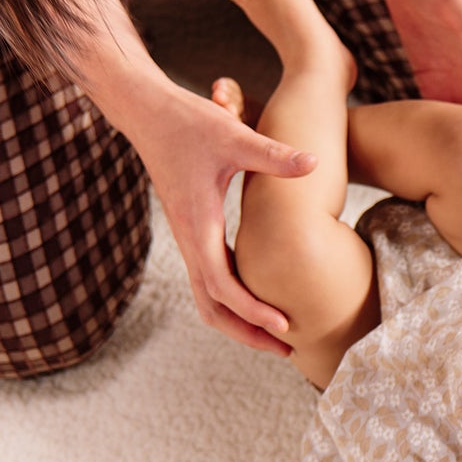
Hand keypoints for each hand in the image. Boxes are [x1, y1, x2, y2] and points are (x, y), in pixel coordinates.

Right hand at [127, 81, 317, 354]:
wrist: (146, 111)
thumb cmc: (188, 120)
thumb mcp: (233, 134)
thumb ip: (273, 154)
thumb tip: (315, 163)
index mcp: (198, 224)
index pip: (223, 285)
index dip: (254, 311)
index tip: (285, 326)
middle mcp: (189, 238)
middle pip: (212, 307)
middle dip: (248, 333)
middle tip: (288, 350)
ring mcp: (188, 237)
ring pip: (207, 298)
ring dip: (239, 322)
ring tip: (277, 337)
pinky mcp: (191, 231)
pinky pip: (209, 279)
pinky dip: (232, 299)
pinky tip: (259, 300)